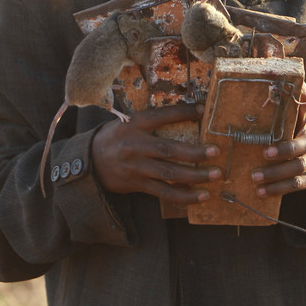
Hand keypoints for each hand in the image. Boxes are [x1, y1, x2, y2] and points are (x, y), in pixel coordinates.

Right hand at [91, 103, 221, 203]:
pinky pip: (164, 192)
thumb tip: (188, 113)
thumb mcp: (129, 122)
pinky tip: (201, 195)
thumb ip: (152, 121)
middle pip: (168, 150)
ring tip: (215, 175)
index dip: (181, 112)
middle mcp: (135, 146)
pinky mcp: (137, 184)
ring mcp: (136, 167)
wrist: (89, 161)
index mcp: (134, 125)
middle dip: (195, 152)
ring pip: (169, 173)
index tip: (202, 109)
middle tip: (215, 151)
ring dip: (195, 176)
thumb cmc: (117, 138)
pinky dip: (184, 195)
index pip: (160, 116)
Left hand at [251, 84, 305, 199]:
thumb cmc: (302, 137)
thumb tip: (257, 73)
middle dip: (283, 150)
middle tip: (263, 153)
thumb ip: (283, 104)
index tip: (284, 91)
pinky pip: (297, 185)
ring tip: (254, 178)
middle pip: (302, 144)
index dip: (300, 93)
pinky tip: (262, 192)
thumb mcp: (298, 119)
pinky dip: (278, 189)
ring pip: (298, 168)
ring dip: (275, 174)